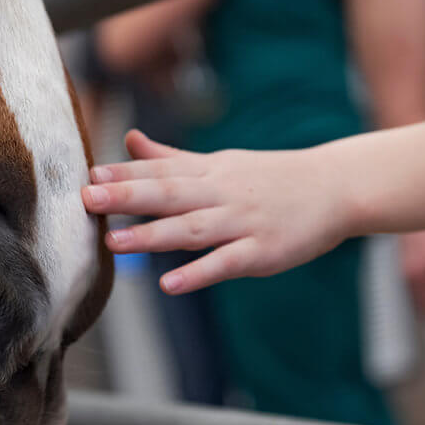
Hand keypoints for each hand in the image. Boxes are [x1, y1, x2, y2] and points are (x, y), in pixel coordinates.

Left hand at [81, 131, 352, 293]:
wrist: (336, 187)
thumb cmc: (271, 177)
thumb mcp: (219, 162)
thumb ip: (171, 158)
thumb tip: (129, 140)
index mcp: (208, 172)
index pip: (160, 171)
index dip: (124, 174)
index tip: (87, 174)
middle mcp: (221, 194)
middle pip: (169, 195)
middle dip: (127, 197)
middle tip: (87, 198)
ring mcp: (242, 223)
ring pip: (192, 229)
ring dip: (152, 236)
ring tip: (114, 243)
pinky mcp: (263, 251)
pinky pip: (227, 263)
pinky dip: (198, 274)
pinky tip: (169, 285)